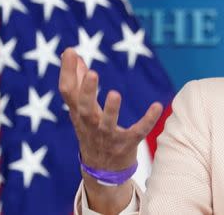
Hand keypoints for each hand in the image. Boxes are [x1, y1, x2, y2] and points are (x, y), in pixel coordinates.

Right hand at [58, 48, 162, 210]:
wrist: (102, 171)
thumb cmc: (92, 132)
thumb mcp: (81, 109)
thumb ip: (78, 82)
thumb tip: (71, 53)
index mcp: (79, 114)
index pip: (68, 92)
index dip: (67, 72)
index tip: (70, 51)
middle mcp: (90, 125)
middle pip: (84, 108)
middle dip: (87, 91)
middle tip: (93, 73)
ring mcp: (108, 136)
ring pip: (107, 123)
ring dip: (111, 110)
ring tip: (115, 94)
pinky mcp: (127, 144)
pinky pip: (138, 132)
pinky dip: (147, 120)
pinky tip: (157, 106)